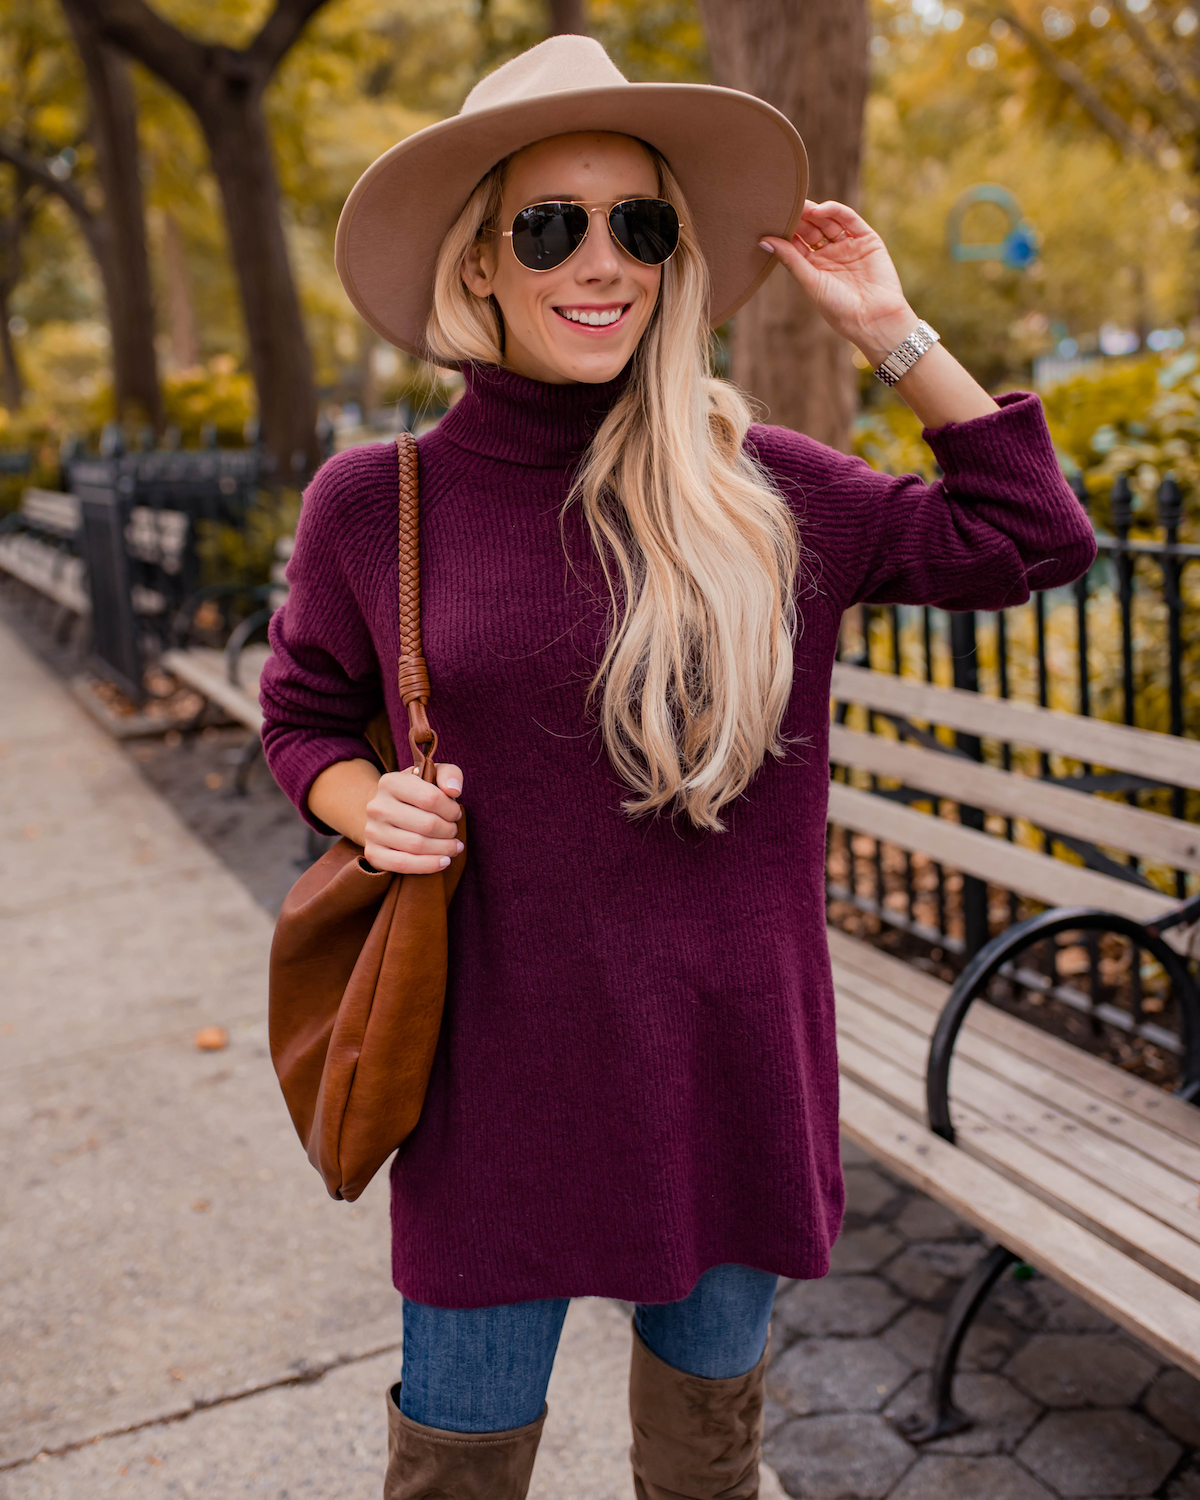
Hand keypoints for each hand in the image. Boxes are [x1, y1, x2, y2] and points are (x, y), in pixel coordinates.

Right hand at [363, 762, 463, 874]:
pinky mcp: (373, 853)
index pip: (431, 798)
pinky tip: (444, 861)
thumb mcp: (433, 775)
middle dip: (449, 830)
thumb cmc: (418, 794)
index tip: (456, 813)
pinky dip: (429, 865)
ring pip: (417, 845)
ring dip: (444, 849)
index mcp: (391, 782)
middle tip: (454, 831)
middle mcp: (377, 806)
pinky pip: (403, 864)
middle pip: (427, 824)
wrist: (388, 814)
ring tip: (454, 847)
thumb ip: (449, 774)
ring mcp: (372, 831)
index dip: (451, 810)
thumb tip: (453, 791)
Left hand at [760, 200, 917, 366]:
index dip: (786, 231)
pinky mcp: (867, 239)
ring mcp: (849, 246)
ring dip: (815, 213)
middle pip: (812, 230)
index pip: (797, 243)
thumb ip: (789, 259)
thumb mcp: (810, 281)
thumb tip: (763, 241)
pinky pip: (849, 219)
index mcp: (815, 268)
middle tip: (785, 208)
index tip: (772, 220)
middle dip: (800, 219)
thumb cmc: (838, 307)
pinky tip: (819, 210)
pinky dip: (834, 211)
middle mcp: (831, 255)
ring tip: (800, 206)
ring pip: (829, 221)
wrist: (873, 318)